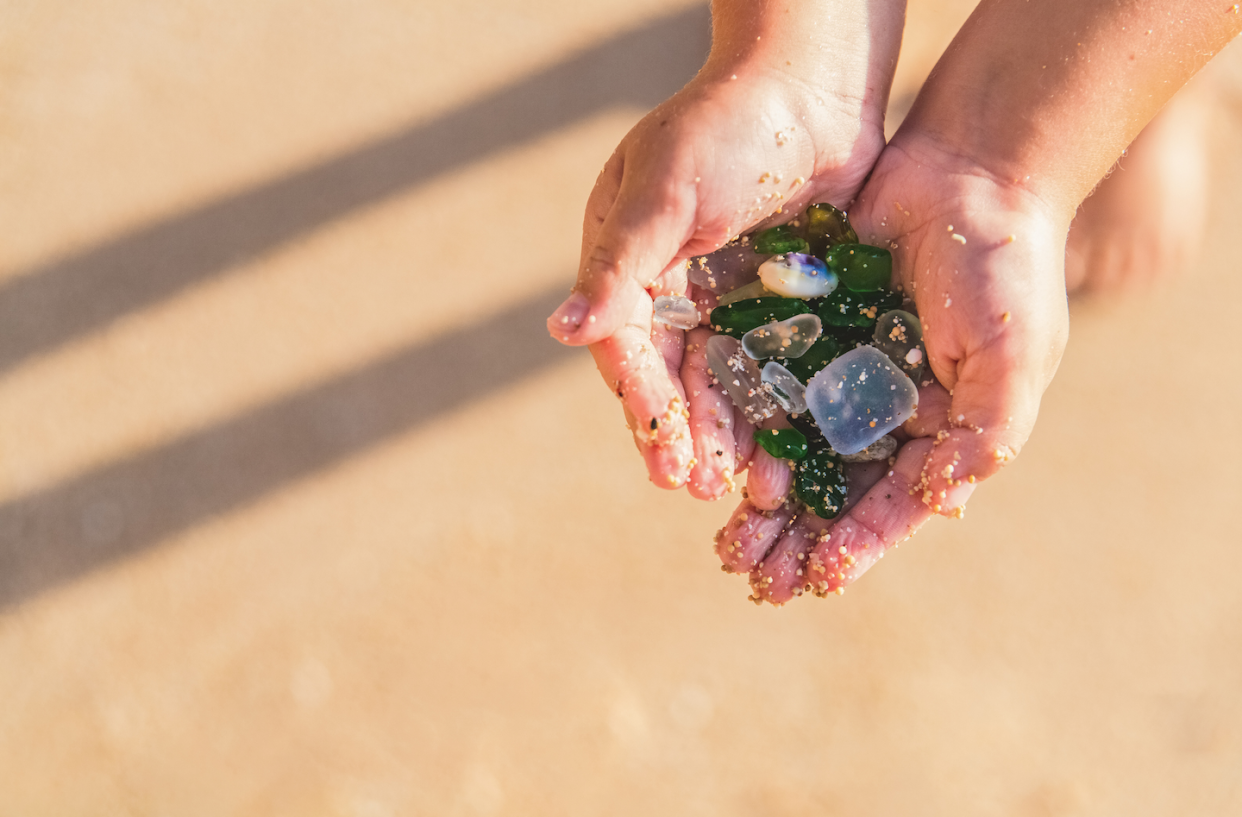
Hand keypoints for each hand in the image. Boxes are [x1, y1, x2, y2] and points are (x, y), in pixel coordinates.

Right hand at [548, 63, 889, 496]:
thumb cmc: (729, 125)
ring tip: (738, 486)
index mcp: (627, 260)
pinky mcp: (777, 300)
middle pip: (669, 375)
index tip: (662, 456)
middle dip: (679, 432)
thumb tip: (562, 332)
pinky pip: (771, 363)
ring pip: (719, 379)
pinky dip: (773, 404)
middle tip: (692, 489)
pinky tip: (784, 446)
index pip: (625, 347)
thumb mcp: (666, 191)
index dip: (642, 402)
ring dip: (724, 432)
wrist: (815, 86)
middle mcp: (670, 286)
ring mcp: (726, 296)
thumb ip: (618, 264)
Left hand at [720, 132, 1070, 600]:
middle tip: (753, 577)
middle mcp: (888, 411)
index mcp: (942, 429)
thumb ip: (985, 434)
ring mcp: (844, 372)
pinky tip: (717, 461)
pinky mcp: (806, 333)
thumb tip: (940, 503)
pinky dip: (745, 426)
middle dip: (796, 537)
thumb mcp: (1012, 357)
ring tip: (728, 541)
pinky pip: (769, 387)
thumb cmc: (1006, 268)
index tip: (818, 577)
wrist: (969, 168)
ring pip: (793, 450)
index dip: (858, 544)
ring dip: (763, 499)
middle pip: (834, 490)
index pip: (894, 504)